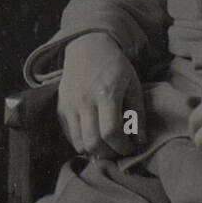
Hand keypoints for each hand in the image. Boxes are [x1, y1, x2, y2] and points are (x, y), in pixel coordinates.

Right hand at [58, 32, 145, 157]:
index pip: (111, 132)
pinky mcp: (61, 108)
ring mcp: (69, 105)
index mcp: (106, 94)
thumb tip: (140, 141)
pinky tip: (94, 136)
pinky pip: (70, 136)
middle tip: (118, 150)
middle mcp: (84, 101)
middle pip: (93, 142)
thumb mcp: (133, 85)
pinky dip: (82, 142)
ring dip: (95, 151)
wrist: (87, 48)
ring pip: (79, 143)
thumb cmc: (115, 67)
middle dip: (109, 154)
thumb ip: (137, 114)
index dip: (122, 147)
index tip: (130, 148)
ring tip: (107, 145)